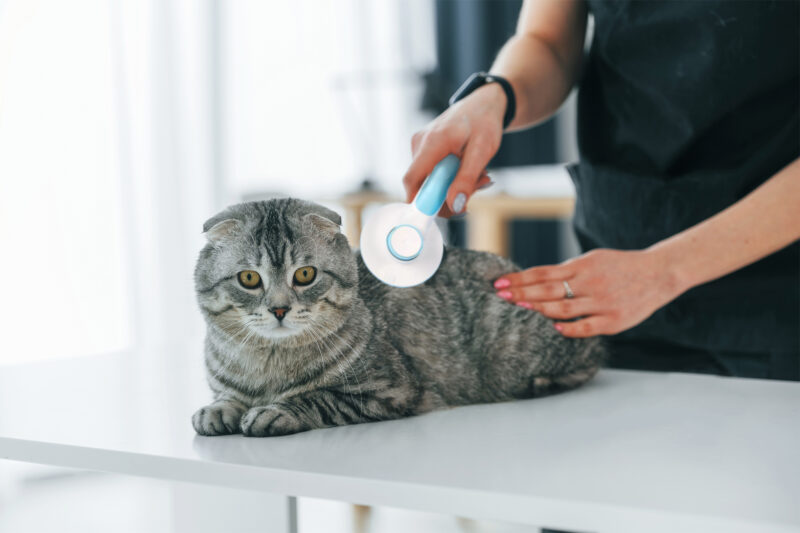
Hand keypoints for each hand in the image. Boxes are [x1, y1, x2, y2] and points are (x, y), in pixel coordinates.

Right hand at [403, 83, 505, 216]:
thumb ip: (467, 179)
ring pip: (430, 181)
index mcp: (432, 142)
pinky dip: (451, 177)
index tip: (439, 215)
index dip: (420, 202)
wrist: (484, 103)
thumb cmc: (484, 122)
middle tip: (478, 186)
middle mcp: (420, 143)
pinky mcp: (424, 149)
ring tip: (479, 174)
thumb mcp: (482, 151)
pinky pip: (433, 173)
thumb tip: (455, 205)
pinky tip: (468, 168)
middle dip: (449, 194)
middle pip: (423, 185)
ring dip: (454, 186)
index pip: (412, 180)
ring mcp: (420, 146)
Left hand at [493, 248, 684, 337]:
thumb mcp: (593, 259)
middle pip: (547, 290)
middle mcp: (590, 283)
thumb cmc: (620, 267)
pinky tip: (552, 328)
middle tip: (500, 296)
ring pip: (563, 308)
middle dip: (521, 293)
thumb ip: (568, 271)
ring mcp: (601, 302)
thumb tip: (536, 279)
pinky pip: (586, 327)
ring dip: (538, 309)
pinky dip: (568, 328)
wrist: (659, 273)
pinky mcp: (614, 321)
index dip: (519, 278)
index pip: (543, 273)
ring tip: (518, 309)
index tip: (499, 282)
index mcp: (583, 266)